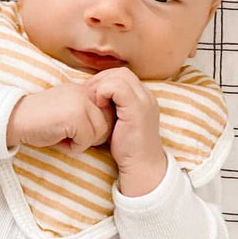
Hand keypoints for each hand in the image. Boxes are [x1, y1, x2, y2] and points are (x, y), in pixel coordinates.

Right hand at [6, 83, 115, 154]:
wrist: (14, 119)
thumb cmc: (40, 120)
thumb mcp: (67, 109)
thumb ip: (86, 112)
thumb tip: (108, 129)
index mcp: (85, 89)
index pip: (109, 113)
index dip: (96, 128)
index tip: (76, 131)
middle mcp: (86, 92)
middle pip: (108, 124)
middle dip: (91, 137)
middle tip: (69, 137)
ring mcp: (81, 103)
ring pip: (100, 133)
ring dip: (82, 143)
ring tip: (63, 138)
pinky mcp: (75, 116)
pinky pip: (87, 140)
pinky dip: (73, 147)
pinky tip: (58, 140)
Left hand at [82, 67, 166, 182]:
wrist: (141, 166)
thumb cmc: (126, 148)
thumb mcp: (119, 122)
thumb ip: (113, 107)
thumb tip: (93, 96)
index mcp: (143, 98)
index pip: (122, 75)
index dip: (104, 81)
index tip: (93, 96)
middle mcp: (147, 96)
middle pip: (121, 72)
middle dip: (101, 81)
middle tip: (90, 96)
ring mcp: (144, 101)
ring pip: (120, 76)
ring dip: (102, 86)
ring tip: (95, 102)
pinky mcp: (137, 109)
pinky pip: (118, 87)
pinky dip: (104, 92)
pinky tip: (99, 106)